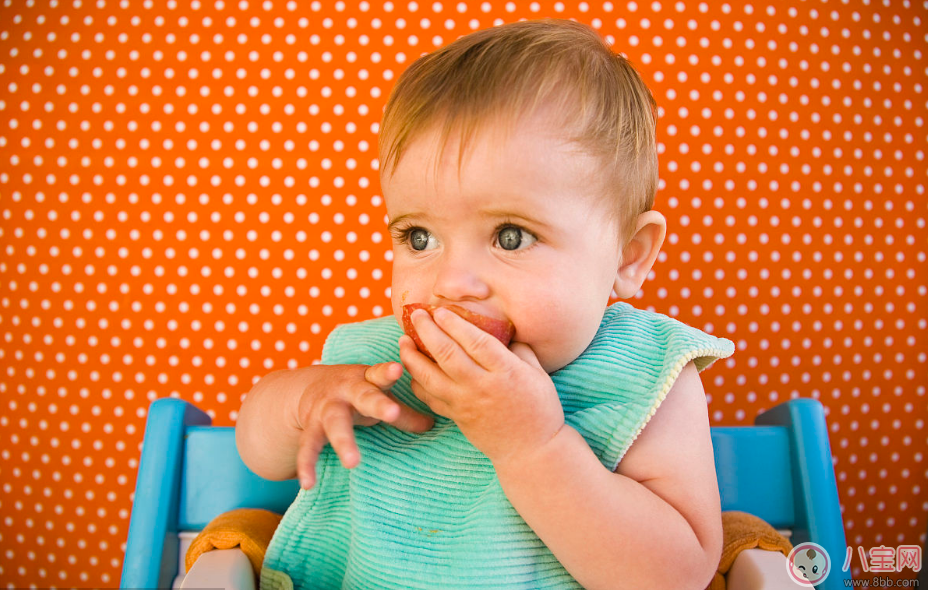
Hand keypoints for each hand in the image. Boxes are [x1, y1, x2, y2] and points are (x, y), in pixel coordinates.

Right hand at [295, 363, 433, 488]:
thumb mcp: (377, 396)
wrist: (309, 390)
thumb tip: (433, 425)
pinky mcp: (310, 428)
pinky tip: (308, 484)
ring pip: (335, 423)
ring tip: (353, 463)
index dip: (389, 372)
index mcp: (367, 379)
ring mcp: (326, 408)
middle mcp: (346, 391)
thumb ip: (403, 412)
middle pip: (363, 397)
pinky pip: (308, 447)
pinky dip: (307, 465)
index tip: (398, 369)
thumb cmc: (357, 394)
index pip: (380, 374)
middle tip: (391, 413)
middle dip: (377, 404)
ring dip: (344, 442)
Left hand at [398, 307, 564, 465]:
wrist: (531, 451)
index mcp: (506, 372)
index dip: (455, 323)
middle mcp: (482, 387)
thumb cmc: (539, 409)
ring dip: (413, 357)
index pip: (476, 342)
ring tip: (403, 340)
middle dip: (428, 331)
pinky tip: (412, 369)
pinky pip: (429, 398)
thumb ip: (520, 349)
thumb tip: (502, 330)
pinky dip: (417, 382)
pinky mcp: (457, 417)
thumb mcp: (539, 374)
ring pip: (431, 377)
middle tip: (417, 315)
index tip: (440, 309)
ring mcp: (466, 404)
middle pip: (448, 354)